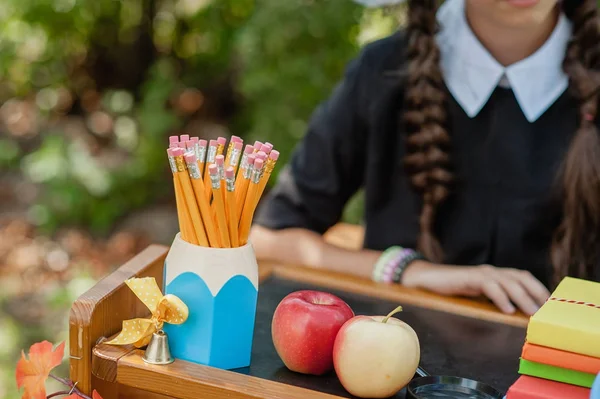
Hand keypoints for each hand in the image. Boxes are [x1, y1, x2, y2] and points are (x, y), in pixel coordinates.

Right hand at [402, 262, 549, 314]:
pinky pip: (489, 285)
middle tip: (546, 310)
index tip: (550, 305)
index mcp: (495, 275)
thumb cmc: (451, 292)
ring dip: (522, 297)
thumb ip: (492, 304)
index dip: (538, 288)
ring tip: (532, 312)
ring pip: (508, 281)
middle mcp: (491, 271)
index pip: (523, 277)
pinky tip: (506, 309)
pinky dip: (500, 296)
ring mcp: (480, 273)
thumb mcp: (476, 298)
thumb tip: (511, 319)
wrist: (426, 280)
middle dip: (536, 292)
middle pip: (521, 277)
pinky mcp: (469, 277)